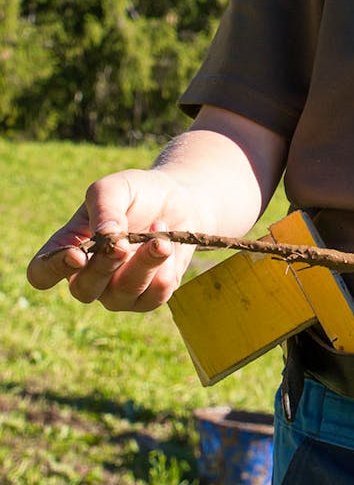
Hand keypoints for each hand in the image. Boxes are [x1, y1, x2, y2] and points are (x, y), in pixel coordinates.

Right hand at [27, 169, 201, 311]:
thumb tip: (106, 235)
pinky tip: (167, 244)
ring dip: (144, 262)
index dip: (54, 269)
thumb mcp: (117, 187)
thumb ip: (105, 206)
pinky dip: (165, 268)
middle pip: (83, 290)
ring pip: (123, 293)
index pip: (41, 273)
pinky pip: (154, 296)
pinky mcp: (148, 298)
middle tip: (125, 242)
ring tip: (160, 234)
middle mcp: (88, 276)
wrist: (180, 200)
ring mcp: (117, 292)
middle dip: (106, 265)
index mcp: (68, 247)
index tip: (79, 254)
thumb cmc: (138, 193)